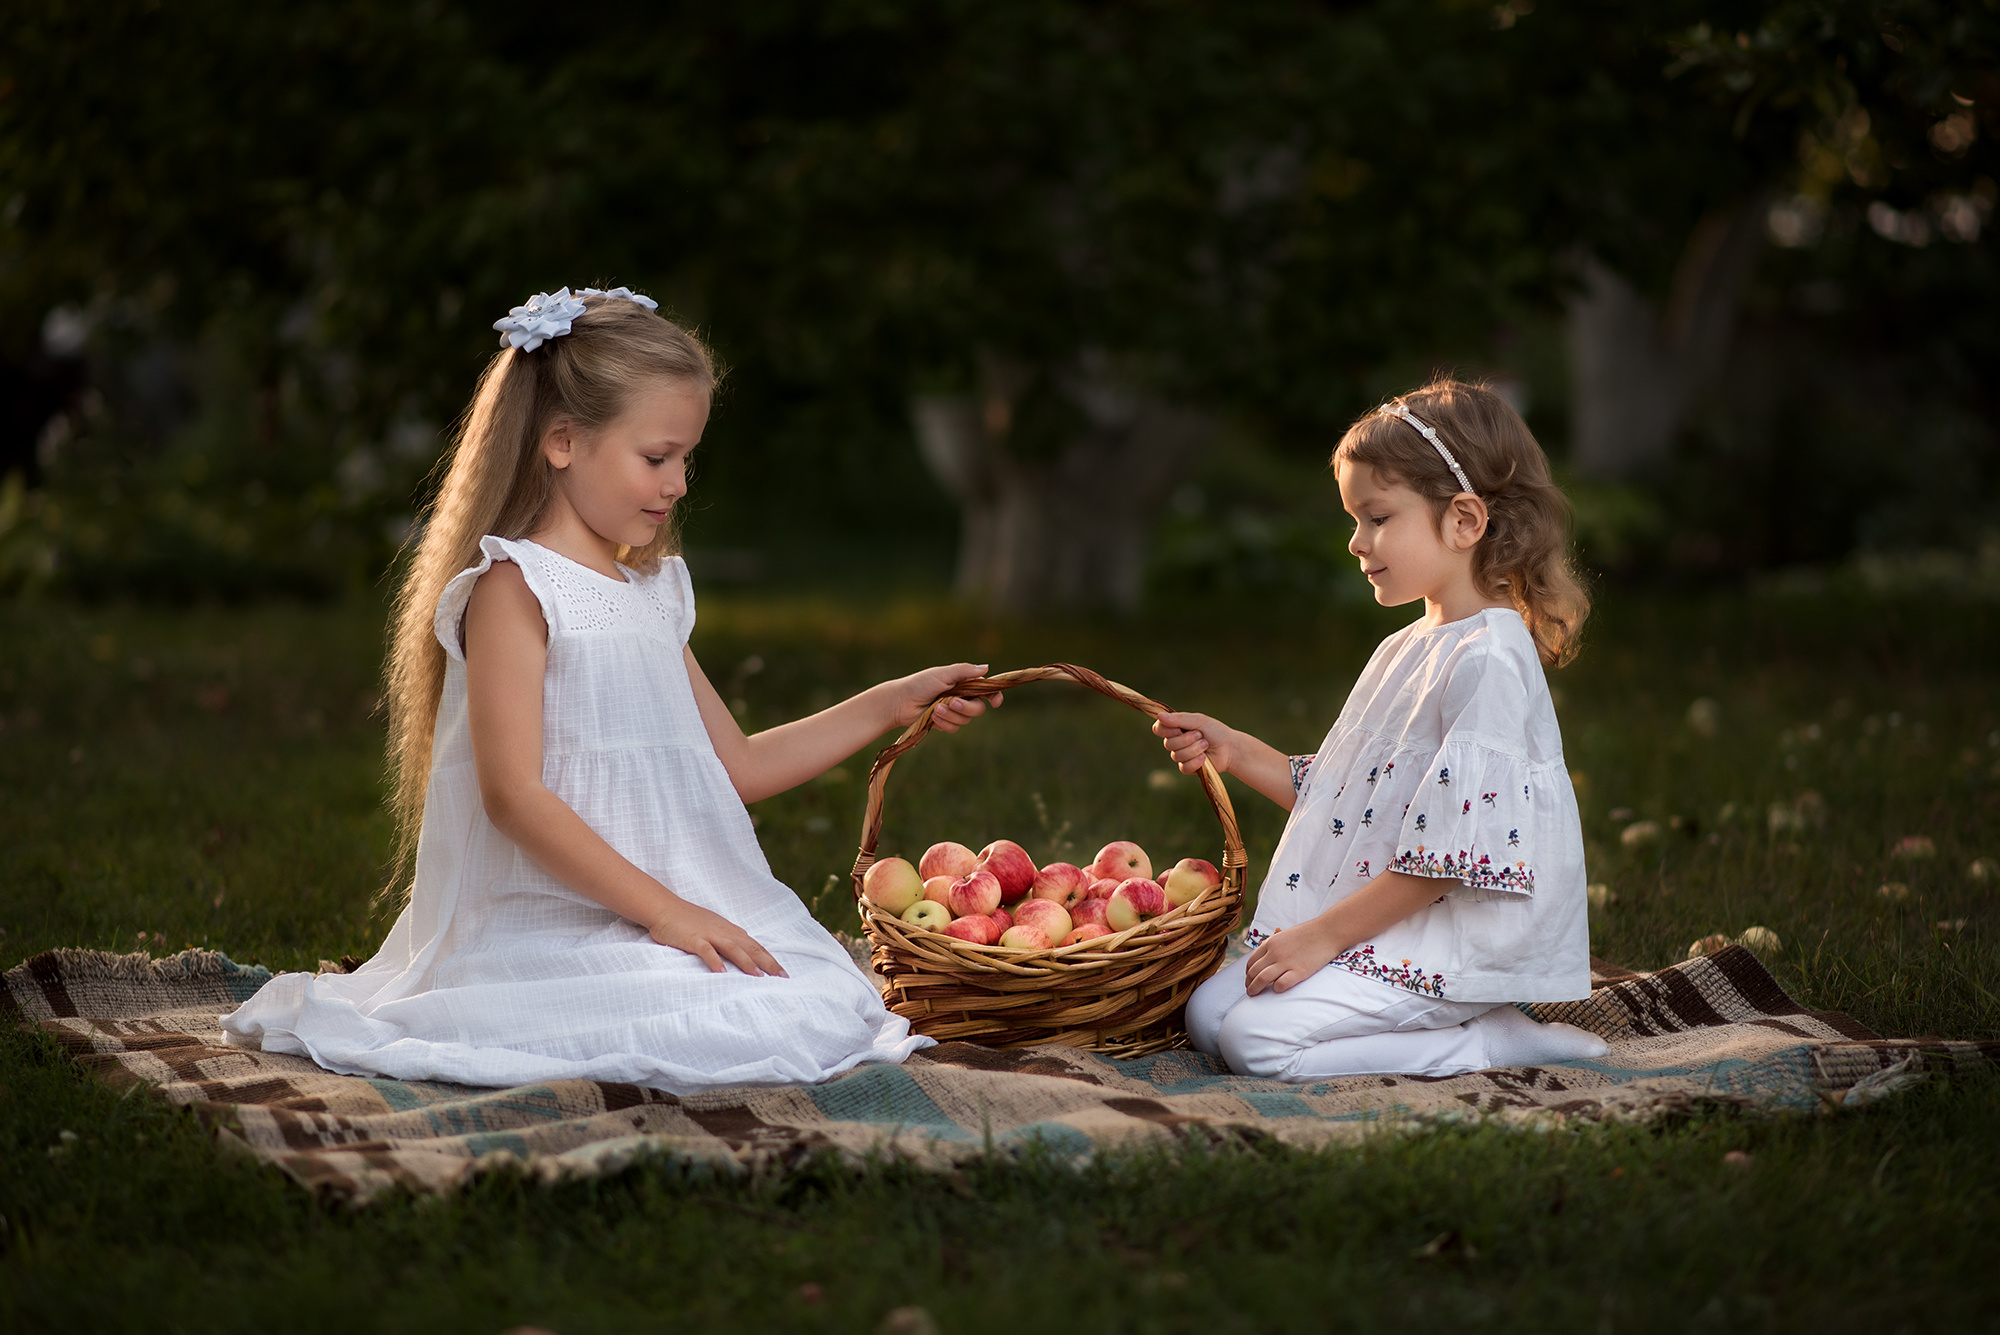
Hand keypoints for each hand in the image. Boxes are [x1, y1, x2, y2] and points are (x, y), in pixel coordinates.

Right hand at [647, 895, 788, 977]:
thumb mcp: (713, 928)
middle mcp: (724, 931)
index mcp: (730, 930)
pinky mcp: (693, 939)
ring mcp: (709, 934)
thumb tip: (743, 952)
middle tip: (782, 977)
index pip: (755, 946)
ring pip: (733, 948)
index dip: (770, 959)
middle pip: (750, 947)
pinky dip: (715, 961)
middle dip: (767, 963)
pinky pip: (706, 951)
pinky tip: (721, 973)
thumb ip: (728, 939)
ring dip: (747, 962)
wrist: (665, 908)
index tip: (783, 973)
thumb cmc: (688, 920)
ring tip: (759, 977)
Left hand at [887, 663, 1003, 733]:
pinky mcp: (944, 722)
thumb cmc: (920, 684)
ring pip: (965, 720)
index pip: (985, 689)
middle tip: (952, 702)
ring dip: (951, 715)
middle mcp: (961, 696)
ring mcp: (953, 711)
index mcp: (963, 682)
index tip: (996, 703)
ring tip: (935, 709)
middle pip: (978, 708)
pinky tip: (932, 717)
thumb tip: (987, 668)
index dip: (994, 696)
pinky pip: (954, 727)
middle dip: (966, 708)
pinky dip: (944, 722)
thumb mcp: (943, 674)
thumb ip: (965, 671)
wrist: (900, 702)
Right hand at [1152, 710, 1239, 774]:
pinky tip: (1205, 758)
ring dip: (1194, 749)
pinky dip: (1196, 761)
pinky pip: (1184, 767)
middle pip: (1168, 744)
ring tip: (1206, 745)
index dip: (1166, 730)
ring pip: (1177, 755)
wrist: (1230, 747)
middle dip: (1187, 739)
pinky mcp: (1188, 768)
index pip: (1158, 729)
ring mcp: (1181, 756)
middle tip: (1200, 735)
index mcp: (1176, 728)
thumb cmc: (1215, 731)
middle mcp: (1176, 742)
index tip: (1179, 728)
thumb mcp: (1198, 720)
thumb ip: (1179, 718)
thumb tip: (1159, 715)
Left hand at [1244, 918, 1344, 994]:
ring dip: (1255, 989)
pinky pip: (1281, 984)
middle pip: (1253, 972)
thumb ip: (1274, 946)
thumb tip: (1265, 958)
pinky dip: (1276, 989)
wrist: (1327, 932)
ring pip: (1262, 979)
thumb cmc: (1308, 933)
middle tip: (1250, 991)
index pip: (1251, 962)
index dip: (1247, 973)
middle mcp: (1275, 952)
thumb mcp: (1285, 935)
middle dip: (1249, 983)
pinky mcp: (1299, 971)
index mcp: (1270, 943)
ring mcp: (1286, 962)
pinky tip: (1277, 990)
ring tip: (1254, 995)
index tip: (1249, 979)